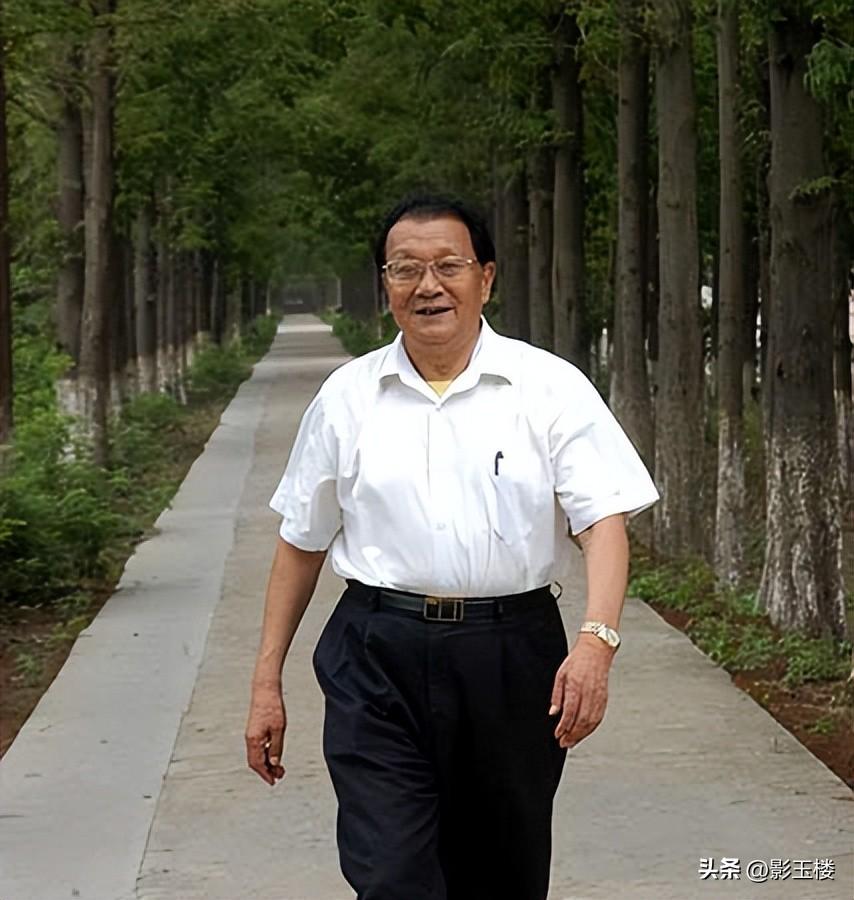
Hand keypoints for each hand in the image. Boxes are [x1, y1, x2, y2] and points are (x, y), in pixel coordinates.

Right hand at [245, 683, 286, 784]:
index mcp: (254, 740)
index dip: (266, 775)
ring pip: (256, 755)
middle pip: (255, 762)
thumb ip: (276, 747)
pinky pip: (257, 748)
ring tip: (279, 768)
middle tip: (279, 776)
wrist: (265, 690)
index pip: (258, 764)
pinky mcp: (254, 730)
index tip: (274, 782)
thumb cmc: (272, 707)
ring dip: (266, 763)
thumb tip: (274, 763)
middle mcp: (250, 739)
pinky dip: (265, 755)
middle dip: (266, 771)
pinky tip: (273, 755)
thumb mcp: (279, 729)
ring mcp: (251, 735)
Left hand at [548, 634, 613, 748]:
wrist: (596, 651)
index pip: (570, 711)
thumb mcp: (560, 674)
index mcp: (575, 685)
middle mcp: (588, 692)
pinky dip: (591, 728)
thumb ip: (557, 695)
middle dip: (572, 735)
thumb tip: (553, 713)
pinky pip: (598, 717)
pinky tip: (584, 733)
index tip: (557, 734)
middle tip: (564, 743)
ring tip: (572, 742)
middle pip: (581, 720)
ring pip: (591, 721)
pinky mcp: (604, 698)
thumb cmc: (577, 661)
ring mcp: (598, 696)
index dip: (564, 726)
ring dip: (581, 735)